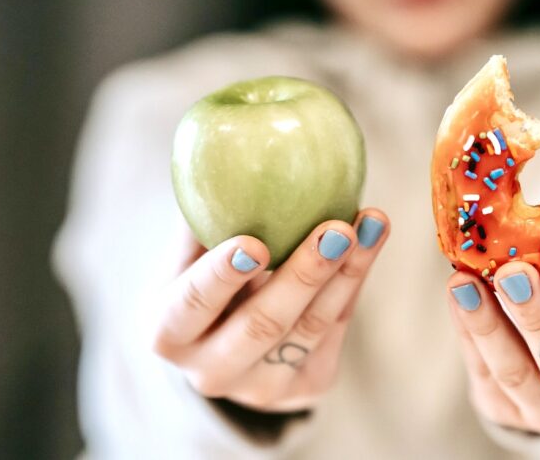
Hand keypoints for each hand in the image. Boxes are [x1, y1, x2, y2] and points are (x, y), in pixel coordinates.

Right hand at [152, 209, 388, 411]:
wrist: (224, 345)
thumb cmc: (201, 279)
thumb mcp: (187, 256)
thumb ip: (202, 218)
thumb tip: (224, 151)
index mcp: (168, 334)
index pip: (193, 305)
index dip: (222, 276)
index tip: (254, 242)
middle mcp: (211, 372)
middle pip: (262, 324)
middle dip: (304, 275)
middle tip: (336, 229)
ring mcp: (260, 389)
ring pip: (310, 328)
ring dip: (346, 272)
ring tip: (371, 223)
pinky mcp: (306, 388)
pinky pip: (335, 330)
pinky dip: (354, 281)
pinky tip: (371, 240)